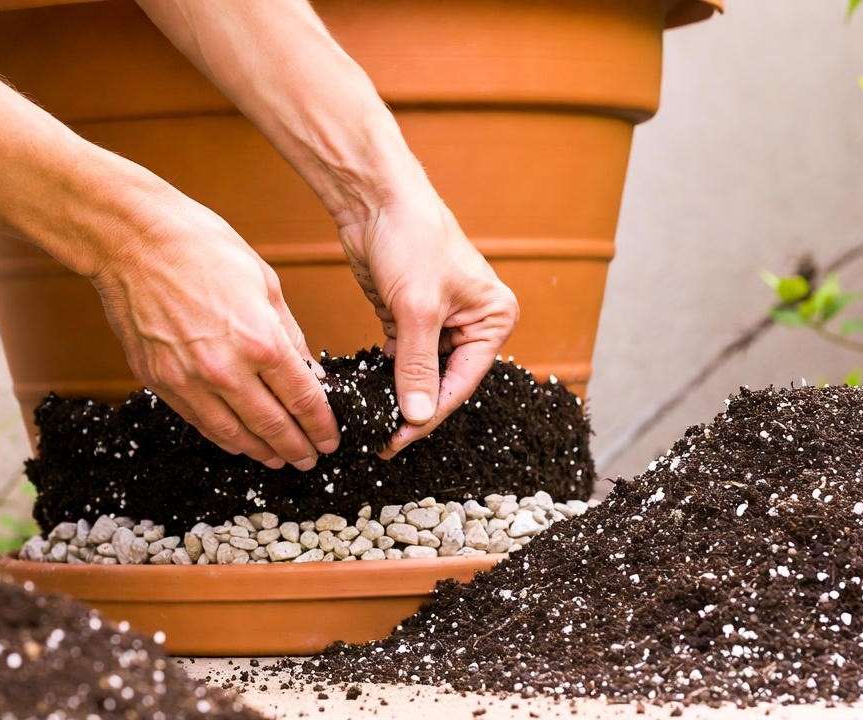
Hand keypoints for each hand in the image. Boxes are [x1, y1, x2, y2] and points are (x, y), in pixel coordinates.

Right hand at [89, 192, 338, 469]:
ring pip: (234, 434)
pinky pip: (200, 422)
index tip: (330, 438)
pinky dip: (225, 437)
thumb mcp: (265, 282)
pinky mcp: (160, 382)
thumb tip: (309, 372)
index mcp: (261, 341)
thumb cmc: (201, 247)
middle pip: (272, 425)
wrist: (133, 240)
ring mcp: (189, 380)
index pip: (302, 399)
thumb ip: (290, 334)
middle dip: (298, 447)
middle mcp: (226, 369)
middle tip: (311, 458)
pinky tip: (240, 441)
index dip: (320, 425)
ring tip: (280, 458)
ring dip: (262, 451)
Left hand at [337, 194, 518, 458]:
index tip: (398, 441)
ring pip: (421, 373)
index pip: (461, 382)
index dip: (429, 415)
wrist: (375, 199)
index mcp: (493, 318)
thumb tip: (416, 416)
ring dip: (399, 396)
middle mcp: (473, 322)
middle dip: (414, 409)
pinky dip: (386, 376)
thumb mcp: (416, 309)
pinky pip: (401, 359)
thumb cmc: (411, 238)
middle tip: (384, 440)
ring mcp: (440, 321)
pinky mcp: (409, 317)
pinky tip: (368, 395)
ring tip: (374, 425)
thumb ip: (417, 366)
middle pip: (443, 382)